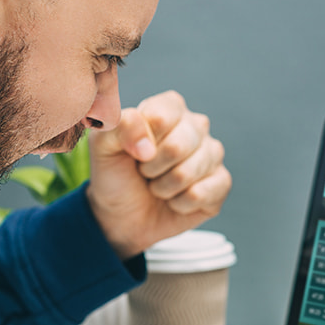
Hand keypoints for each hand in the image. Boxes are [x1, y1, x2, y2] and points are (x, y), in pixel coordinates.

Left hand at [87, 91, 230, 259]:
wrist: (122, 215)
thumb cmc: (116, 174)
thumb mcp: (104, 146)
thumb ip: (119, 128)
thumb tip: (148, 145)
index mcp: (170, 108)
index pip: (161, 117)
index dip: (141, 141)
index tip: (133, 152)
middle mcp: (196, 126)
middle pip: (178, 146)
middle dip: (152, 168)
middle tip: (145, 172)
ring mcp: (212, 154)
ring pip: (189, 173)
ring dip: (164, 188)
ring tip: (158, 186)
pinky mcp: (221, 183)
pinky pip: (201, 194)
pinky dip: (179, 204)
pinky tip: (175, 200)